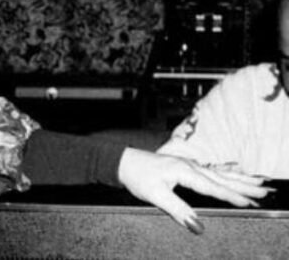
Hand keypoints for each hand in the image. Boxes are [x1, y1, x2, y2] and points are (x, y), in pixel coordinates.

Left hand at [116, 147, 269, 233]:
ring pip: (218, 173)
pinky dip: (225, 172)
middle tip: (264, 192)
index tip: (248, 203)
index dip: (230, 196)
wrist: (121, 160)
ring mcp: (187, 164)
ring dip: (238, 178)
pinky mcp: (183, 166)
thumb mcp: (155, 195)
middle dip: (243, 186)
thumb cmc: (136, 176)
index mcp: (184, 171)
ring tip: (257, 183)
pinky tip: (234, 171)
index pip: (212, 186)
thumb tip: (197, 226)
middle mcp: (189, 166)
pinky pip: (210, 170)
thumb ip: (177, 210)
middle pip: (221, 178)